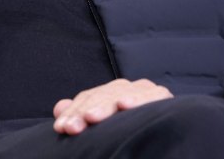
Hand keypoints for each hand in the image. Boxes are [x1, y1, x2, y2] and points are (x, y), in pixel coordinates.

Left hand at [52, 78, 171, 134]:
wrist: (163, 135)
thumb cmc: (127, 132)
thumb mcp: (101, 125)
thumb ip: (80, 113)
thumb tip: (59, 108)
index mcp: (108, 94)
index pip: (86, 99)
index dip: (72, 112)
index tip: (60, 128)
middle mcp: (124, 88)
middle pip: (100, 96)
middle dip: (83, 111)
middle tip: (71, 127)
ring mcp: (142, 90)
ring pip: (120, 94)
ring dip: (105, 105)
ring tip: (91, 116)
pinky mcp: (161, 95)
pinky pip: (148, 95)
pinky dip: (137, 99)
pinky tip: (124, 104)